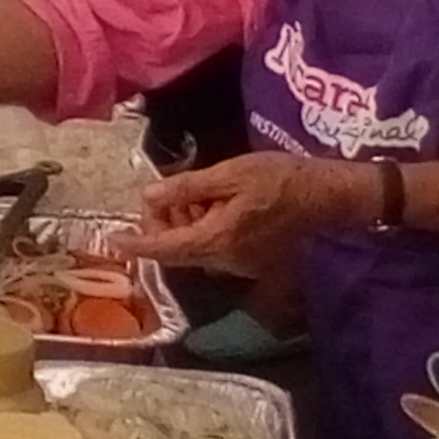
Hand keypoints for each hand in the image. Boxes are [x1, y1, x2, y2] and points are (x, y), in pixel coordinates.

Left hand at [129, 153, 377, 275]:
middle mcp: (223, 260)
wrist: (326, 196)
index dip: (135, 245)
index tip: (111, 241)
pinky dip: (202, 226)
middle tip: (166, 191)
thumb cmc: (279, 179)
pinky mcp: (250, 260)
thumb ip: (186, 187)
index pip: (164, 248)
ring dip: (183, 222)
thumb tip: (148, 197)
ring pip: (194, 247)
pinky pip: (213, 247)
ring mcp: (239, 264)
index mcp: (215, 239)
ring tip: (194, 191)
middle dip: (162, 224)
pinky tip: (213, 202)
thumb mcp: (229, 174)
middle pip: (176, 249)